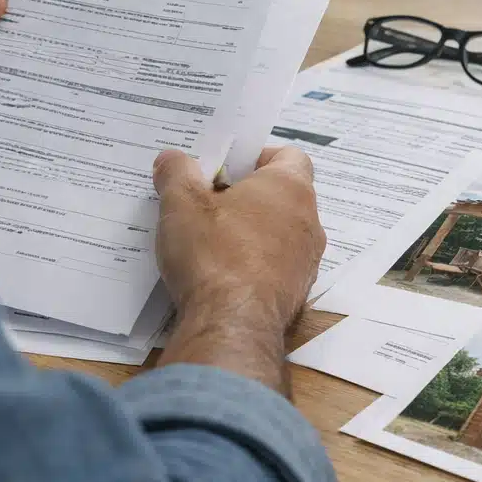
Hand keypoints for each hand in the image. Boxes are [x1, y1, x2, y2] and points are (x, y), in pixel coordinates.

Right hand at [153, 146, 325, 391]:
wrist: (233, 326)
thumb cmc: (213, 253)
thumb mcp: (182, 204)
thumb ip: (177, 173)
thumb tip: (172, 158)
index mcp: (290, 187)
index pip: (290, 156)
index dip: (258, 156)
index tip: (227, 167)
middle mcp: (309, 220)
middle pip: (283, 194)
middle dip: (248, 195)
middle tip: (210, 199)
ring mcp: (307, 260)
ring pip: (281, 232)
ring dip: (252, 230)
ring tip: (211, 236)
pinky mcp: (297, 292)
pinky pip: (277, 265)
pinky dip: (255, 263)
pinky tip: (221, 271)